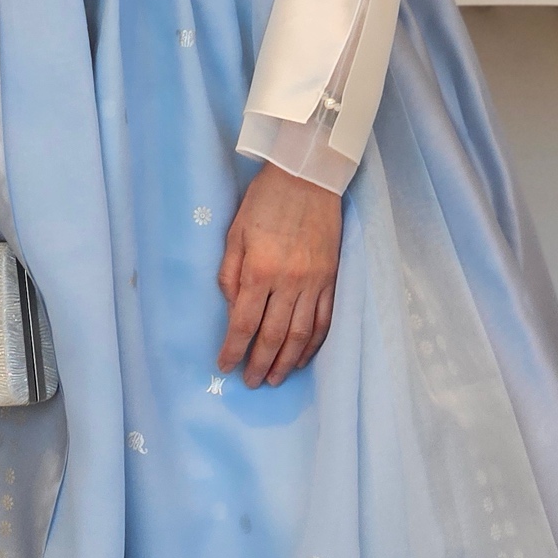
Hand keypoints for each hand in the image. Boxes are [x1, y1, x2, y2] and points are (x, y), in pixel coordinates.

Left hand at [217, 162, 340, 387]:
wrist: (307, 175)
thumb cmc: (264, 200)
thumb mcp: (235, 232)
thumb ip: (230, 274)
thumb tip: (233, 311)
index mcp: (259, 269)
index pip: (244, 322)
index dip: (233, 349)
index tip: (225, 366)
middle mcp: (288, 281)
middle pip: (273, 335)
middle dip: (260, 364)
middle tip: (251, 382)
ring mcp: (314, 282)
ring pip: (301, 334)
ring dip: (287, 361)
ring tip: (275, 379)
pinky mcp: (332, 278)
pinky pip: (325, 320)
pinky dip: (314, 344)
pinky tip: (302, 356)